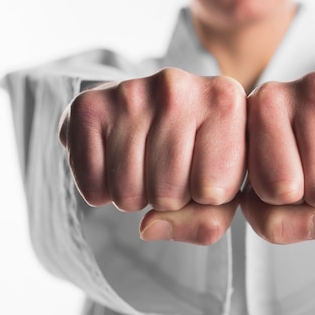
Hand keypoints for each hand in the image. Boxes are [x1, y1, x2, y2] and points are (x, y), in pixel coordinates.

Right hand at [59, 68, 246, 242]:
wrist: (152, 110)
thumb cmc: (197, 153)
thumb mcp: (223, 191)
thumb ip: (207, 222)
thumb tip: (149, 228)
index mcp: (226, 101)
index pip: (213, 193)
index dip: (206, 198)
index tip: (205, 171)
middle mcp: (179, 87)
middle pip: (167, 195)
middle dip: (168, 199)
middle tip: (168, 169)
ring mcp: (131, 91)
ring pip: (128, 194)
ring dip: (135, 195)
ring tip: (144, 163)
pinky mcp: (88, 105)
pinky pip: (93, 185)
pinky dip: (100, 189)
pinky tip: (114, 160)